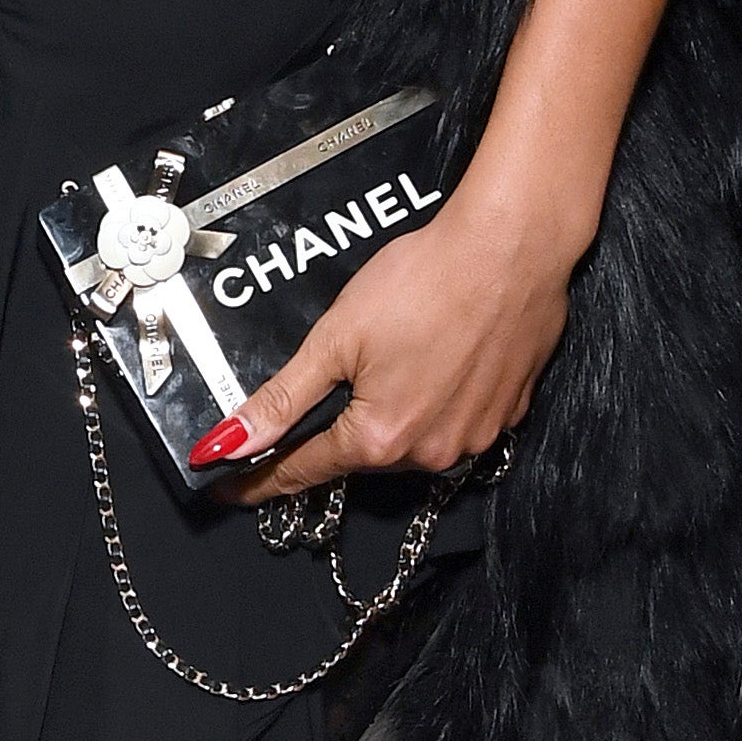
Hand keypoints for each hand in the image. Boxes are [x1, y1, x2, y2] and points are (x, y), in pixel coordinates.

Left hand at [194, 178, 587, 505]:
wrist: (511, 249)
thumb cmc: (425, 282)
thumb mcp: (337, 336)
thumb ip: (284, 398)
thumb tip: (230, 443)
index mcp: (380, 438)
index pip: (304, 471)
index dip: (262, 480)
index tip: (230, 491)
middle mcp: (431, 453)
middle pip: (361, 452)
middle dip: (337, 428)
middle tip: (331, 382)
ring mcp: (475, 437)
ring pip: (411, 439)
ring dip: (391, 412)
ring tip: (395, 354)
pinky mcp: (507, 414)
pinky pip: (455, 421)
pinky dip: (436, 399)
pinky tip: (437, 356)